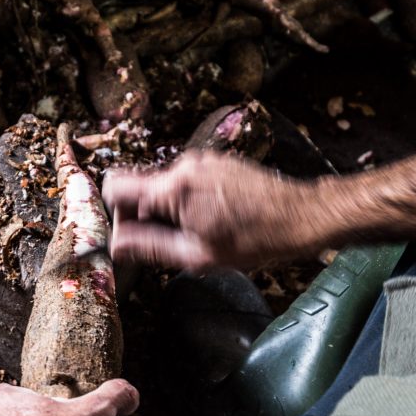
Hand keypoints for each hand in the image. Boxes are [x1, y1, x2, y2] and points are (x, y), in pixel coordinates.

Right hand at [104, 152, 333, 268]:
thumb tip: (117, 244)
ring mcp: (202, 161)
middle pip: (141, 187)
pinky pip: (188, 180)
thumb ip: (150, 247)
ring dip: (172, 209)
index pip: (116, 186)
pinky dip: (191, 199)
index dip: (116, 213)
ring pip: (166, 185)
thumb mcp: (197, 254)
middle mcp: (184, 166)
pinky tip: (215, 218)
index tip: (132, 233)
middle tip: (172, 241)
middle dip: (148, 215)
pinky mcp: (218, 162)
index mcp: (173, 188)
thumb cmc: (254, 239)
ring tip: (201, 230)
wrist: (300, 216)